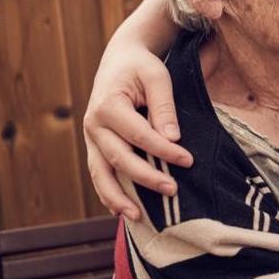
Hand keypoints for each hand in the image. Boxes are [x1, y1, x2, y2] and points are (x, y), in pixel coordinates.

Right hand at [84, 45, 191, 219]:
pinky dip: (108, 193)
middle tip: (174, 190)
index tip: (188, 160)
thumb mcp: (157, 77)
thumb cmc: (141, 67)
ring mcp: (91, 138)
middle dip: (147, 178)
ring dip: (118, 198)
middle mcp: (94, 125)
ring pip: (101, 174)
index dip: (163, 150)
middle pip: (120, 158)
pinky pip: (99, 174)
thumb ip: (164, 107)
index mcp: (108, 106)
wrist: (119, 60)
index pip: (139, 135)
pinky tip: (122, 211)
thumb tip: (173, 139)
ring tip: (138, 217)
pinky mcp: (94, 146)